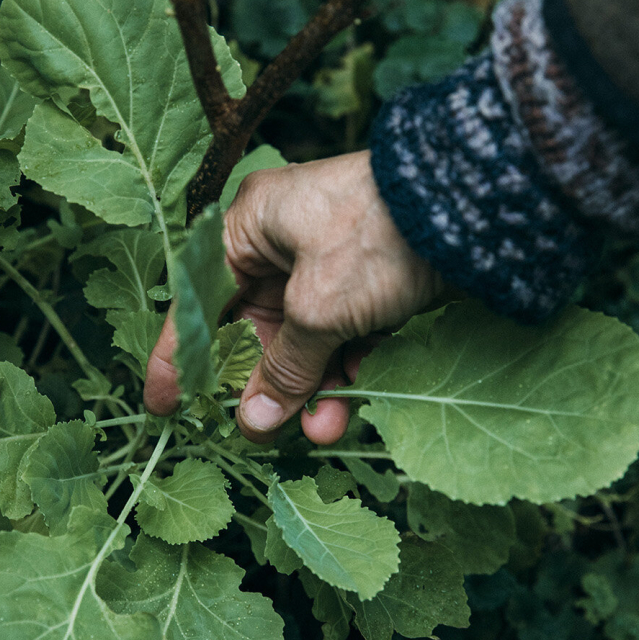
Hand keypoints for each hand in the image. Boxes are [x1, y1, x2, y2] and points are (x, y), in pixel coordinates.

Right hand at [144, 150, 444, 443]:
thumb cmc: (374, 236)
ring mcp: (328, 263)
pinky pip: (343, 336)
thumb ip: (284, 368)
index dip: (180, 356)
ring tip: (323, 429)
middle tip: (261, 431)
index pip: (198, 301)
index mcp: (250, 228)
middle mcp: (282, 243)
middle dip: (264, 384)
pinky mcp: (369, 283)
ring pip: (304, 340)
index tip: (167, 404)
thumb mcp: (318, 308)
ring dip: (311, 387)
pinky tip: (354, 400)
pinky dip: (347, 368)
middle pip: (255, 329)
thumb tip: (253, 420)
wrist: (471, 207)